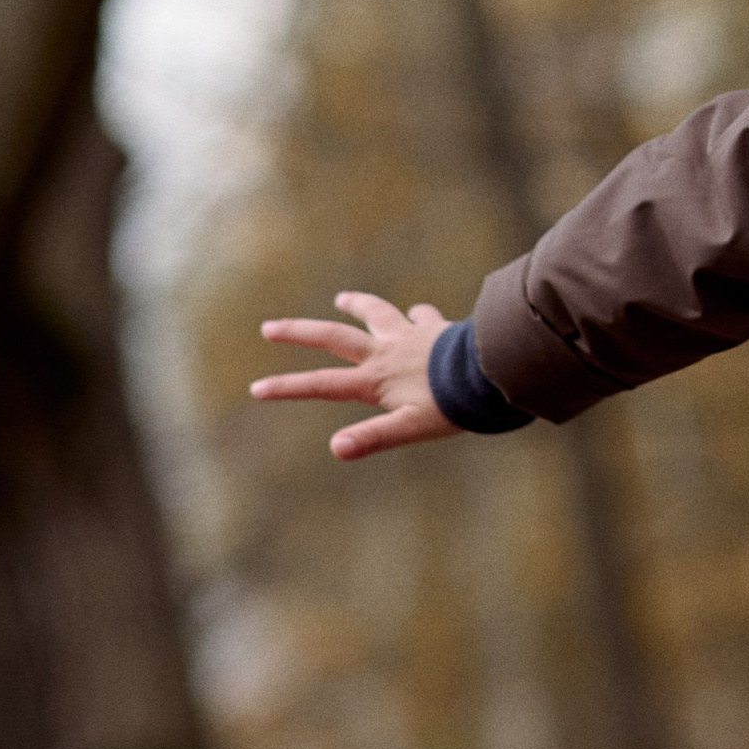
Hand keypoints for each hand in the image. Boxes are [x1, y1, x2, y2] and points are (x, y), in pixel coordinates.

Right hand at [250, 293, 457, 461]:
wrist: (492, 370)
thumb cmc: (452, 405)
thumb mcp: (410, 428)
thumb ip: (373, 437)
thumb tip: (335, 449)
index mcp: (375, 379)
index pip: (322, 384)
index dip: (288, 387)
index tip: (256, 388)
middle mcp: (387, 351)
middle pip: (334, 337)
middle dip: (299, 333)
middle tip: (269, 327)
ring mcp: (411, 336)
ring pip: (376, 313)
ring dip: (357, 305)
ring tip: (342, 298)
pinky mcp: (437, 329)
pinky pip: (422, 316)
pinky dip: (416, 314)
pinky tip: (417, 313)